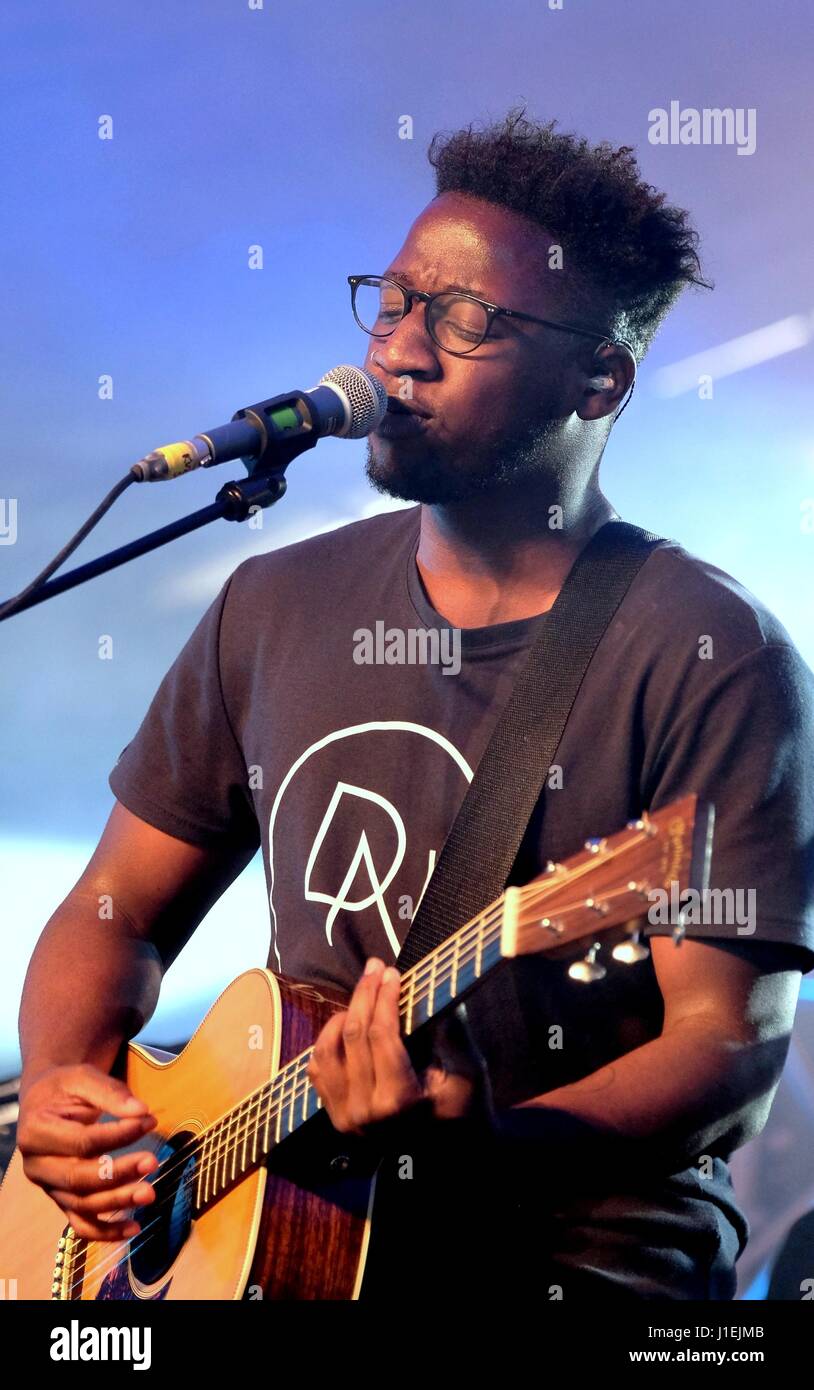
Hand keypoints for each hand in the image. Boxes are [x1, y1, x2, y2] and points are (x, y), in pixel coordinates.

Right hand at [16, 1064, 158, 1241]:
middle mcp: (37, 1166)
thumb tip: (142, 1112)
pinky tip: (133, 1228)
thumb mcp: (83, 1078)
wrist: (46, 1101)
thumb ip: (111, 1092)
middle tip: (152, 1162)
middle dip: (119, 1173)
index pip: (82, 1142)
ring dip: (118, 1202)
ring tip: (150, 1193)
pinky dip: (105, 1232)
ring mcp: (48, 1187)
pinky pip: (80, 1224)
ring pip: (82, 1205)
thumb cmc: (64, 1088)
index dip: (118, 1135)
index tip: (149, 1121)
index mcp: (36, 1132)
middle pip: (79, 1179)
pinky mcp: (61, 1200)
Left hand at [307, 957, 491, 1136]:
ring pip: (328, 1049)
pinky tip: (345, 1025)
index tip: (392, 971)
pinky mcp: (336, 1118)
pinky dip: (327, 1041)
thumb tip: (431, 987)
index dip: (384, 997)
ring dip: (342, 1014)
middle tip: (375, 967)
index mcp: (398, 1100)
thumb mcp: (468, 1073)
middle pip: (353, 1035)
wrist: (449, 1160)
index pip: (381, 1034)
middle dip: (364, 994)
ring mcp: (346, 1117)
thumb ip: (450, 1032)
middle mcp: (365, 1110)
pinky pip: (318, 1069)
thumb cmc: (464, 1112)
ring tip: (362, 996)